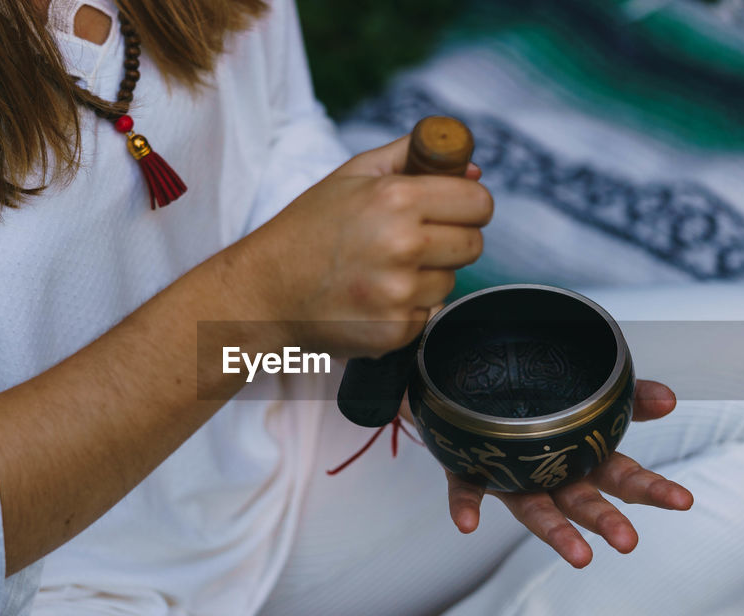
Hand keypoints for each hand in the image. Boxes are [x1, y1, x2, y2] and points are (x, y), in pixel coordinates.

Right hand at [240, 135, 490, 357]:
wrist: (264, 292)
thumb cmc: (307, 230)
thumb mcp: (353, 176)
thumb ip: (412, 157)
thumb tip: (473, 170)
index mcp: (396, 198)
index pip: (479, 202)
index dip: (467, 205)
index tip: (449, 210)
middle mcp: (402, 245)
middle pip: (474, 244)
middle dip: (450, 240)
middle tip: (410, 241)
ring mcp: (400, 293)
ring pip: (451, 281)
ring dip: (427, 277)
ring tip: (381, 271)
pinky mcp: (396, 330)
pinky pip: (429, 314)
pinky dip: (408, 308)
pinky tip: (374, 298)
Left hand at [444, 380, 691, 567]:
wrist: (477, 391)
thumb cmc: (543, 402)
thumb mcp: (590, 395)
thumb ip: (628, 398)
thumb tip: (669, 398)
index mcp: (584, 460)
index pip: (625, 477)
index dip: (653, 489)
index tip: (683, 501)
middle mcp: (552, 478)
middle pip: (585, 504)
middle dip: (607, 522)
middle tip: (629, 542)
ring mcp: (512, 479)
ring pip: (536, 512)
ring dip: (556, 534)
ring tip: (580, 557)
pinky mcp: (470, 472)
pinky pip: (467, 491)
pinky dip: (466, 507)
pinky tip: (468, 524)